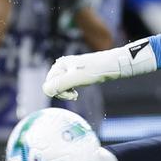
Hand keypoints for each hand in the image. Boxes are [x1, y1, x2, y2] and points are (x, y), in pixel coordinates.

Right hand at [43, 38, 158, 99]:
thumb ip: (60, 84)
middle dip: (62, 92)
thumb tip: (46, 90)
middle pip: (53, 85)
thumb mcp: (77, 78)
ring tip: (76, 94)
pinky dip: (71, 89)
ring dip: (67, 92)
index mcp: (60, 64)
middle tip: (75, 95)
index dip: (59, 92)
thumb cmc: (96, 70)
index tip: (73, 95)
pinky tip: (78, 91)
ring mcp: (69, 69)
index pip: (49, 85)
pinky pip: (67, 84)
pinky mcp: (76, 73)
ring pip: (60, 85)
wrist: (114, 65)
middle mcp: (62, 65)